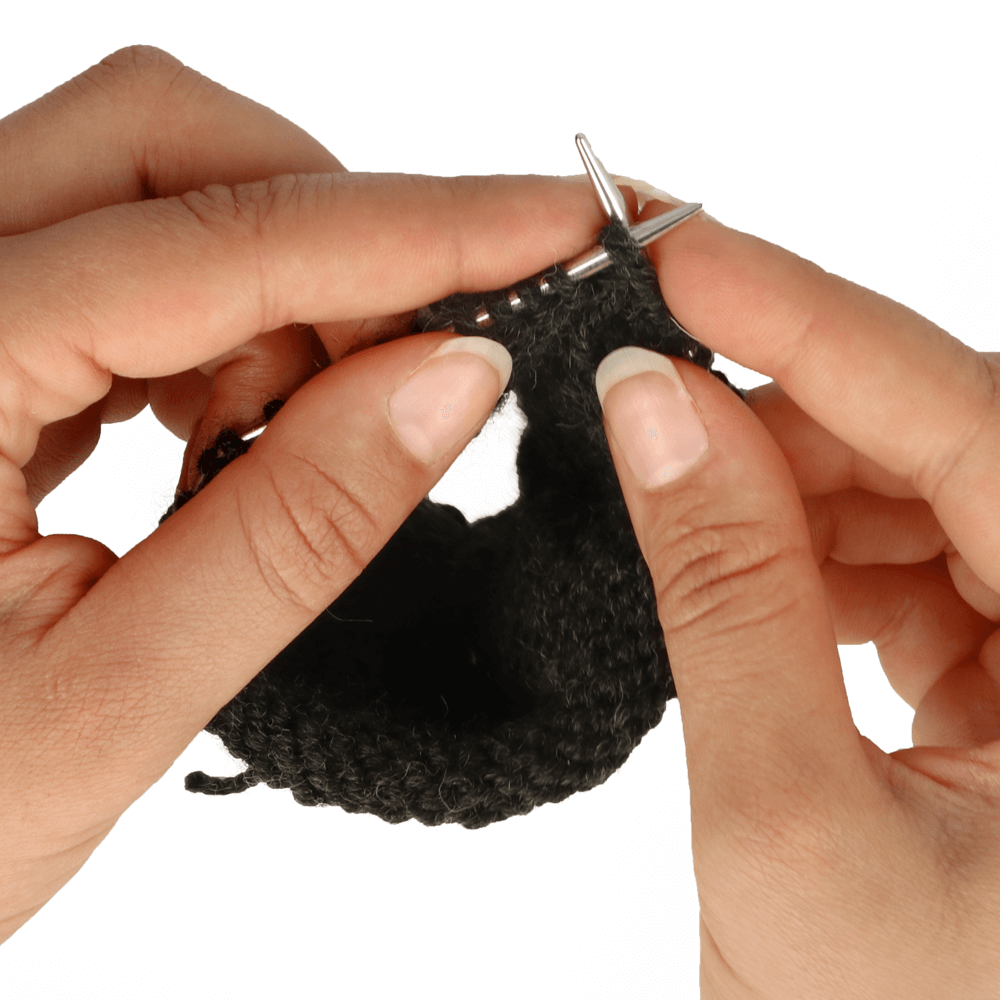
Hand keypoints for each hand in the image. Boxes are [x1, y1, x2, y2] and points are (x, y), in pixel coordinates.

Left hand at [0, 46, 602, 942]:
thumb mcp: (111, 698)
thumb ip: (293, 529)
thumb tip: (455, 380)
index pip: (217, 245)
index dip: (417, 229)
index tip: (556, 224)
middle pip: (165, 148)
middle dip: (333, 239)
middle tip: (417, 370)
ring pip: (154, 194)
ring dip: (280, 294)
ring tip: (290, 447)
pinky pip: (127, 264)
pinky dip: (226, 325)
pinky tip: (227, 435)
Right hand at [598, 202, 999, 997]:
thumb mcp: (782, 817)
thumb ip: (720, 591)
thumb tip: (649, 407)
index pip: (980, 425)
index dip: (814, 321)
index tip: (684, 255)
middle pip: (952, 442)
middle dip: (784, 408)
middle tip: (641, 389)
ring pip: (923, 488)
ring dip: (789, 481)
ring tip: (684, 504)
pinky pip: (913, 551)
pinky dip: (813, 544)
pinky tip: (752, 574)